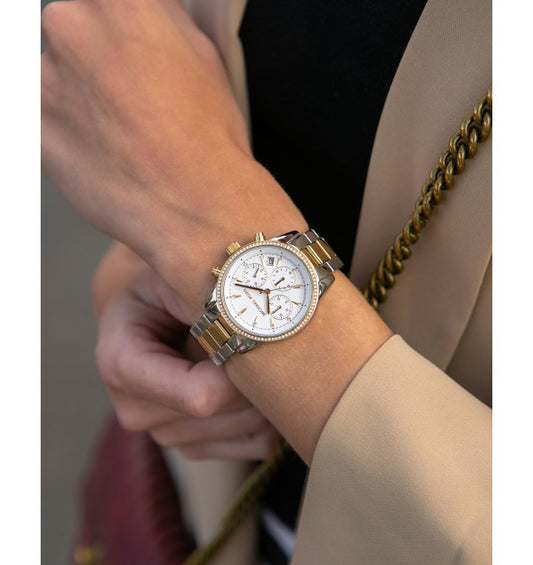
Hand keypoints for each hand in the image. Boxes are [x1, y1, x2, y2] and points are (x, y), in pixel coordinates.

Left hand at [41, 0, 306, 316]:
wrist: (194, 204)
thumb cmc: (208, 140)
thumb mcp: (202, 56)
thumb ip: (160, 24)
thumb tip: (145, 17)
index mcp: (121, 2)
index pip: (104, 6)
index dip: (118, 37)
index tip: (125, 56)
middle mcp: (73, 27)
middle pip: (73, 32)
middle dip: (95, 61)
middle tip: (128, 100)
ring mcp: (45, 78)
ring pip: (54, 78)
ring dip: (79, 98)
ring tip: (120, 134)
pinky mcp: (31, 127)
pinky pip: (43, 120)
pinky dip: (67, 133)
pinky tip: (105, 152)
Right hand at [95, 263, 280, 459]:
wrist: (152, 314)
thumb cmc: (164, 289)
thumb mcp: (173, 277)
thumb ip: (198, 301)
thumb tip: (249, 335)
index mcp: (120, 364)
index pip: (199, 396)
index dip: (239, 373)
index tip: (255, 339)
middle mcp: (136, 411)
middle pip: (227, 413)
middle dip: (254, 379)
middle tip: (261, 340)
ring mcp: (165, 434)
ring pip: (247, 431)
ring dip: (264, 396)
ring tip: (252, 357)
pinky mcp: (193, 446)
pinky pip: (253, 446)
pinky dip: (268, 419)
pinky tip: (256, 384)